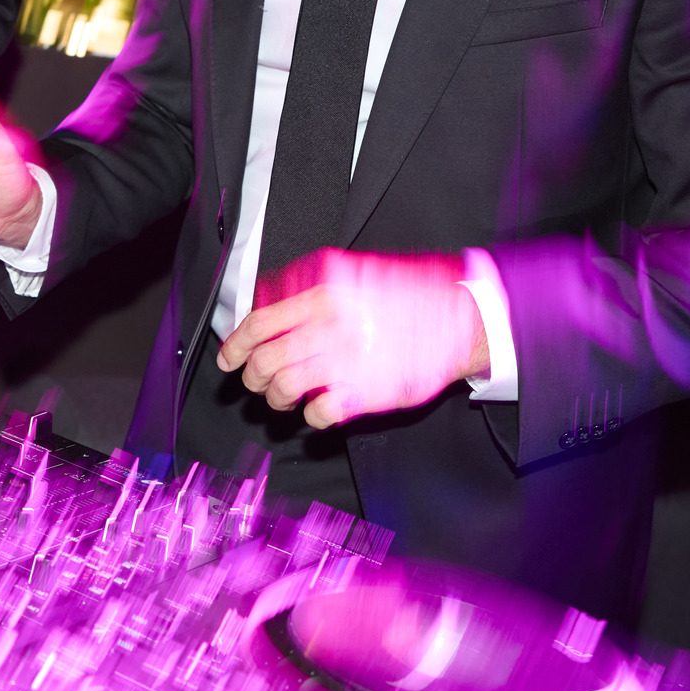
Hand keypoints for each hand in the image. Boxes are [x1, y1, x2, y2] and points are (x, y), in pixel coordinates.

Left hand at [216, 248, 490, 428]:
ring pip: (283, 389)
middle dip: (252, 377)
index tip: (229, 358)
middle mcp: (330, 328)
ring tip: (284, 397)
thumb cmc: (408, 296)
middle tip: (256, 381)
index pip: (259, 323)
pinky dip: (309, 417)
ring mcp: (348, 362)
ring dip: (276, 398)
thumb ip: (306, 285)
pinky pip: (317, 415)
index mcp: (324, 295)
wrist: (460, 319)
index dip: (235, 345)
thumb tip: (265, 301)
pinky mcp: (367, 394)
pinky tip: (317, 408)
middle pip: (264, 361)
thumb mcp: (352, 273)